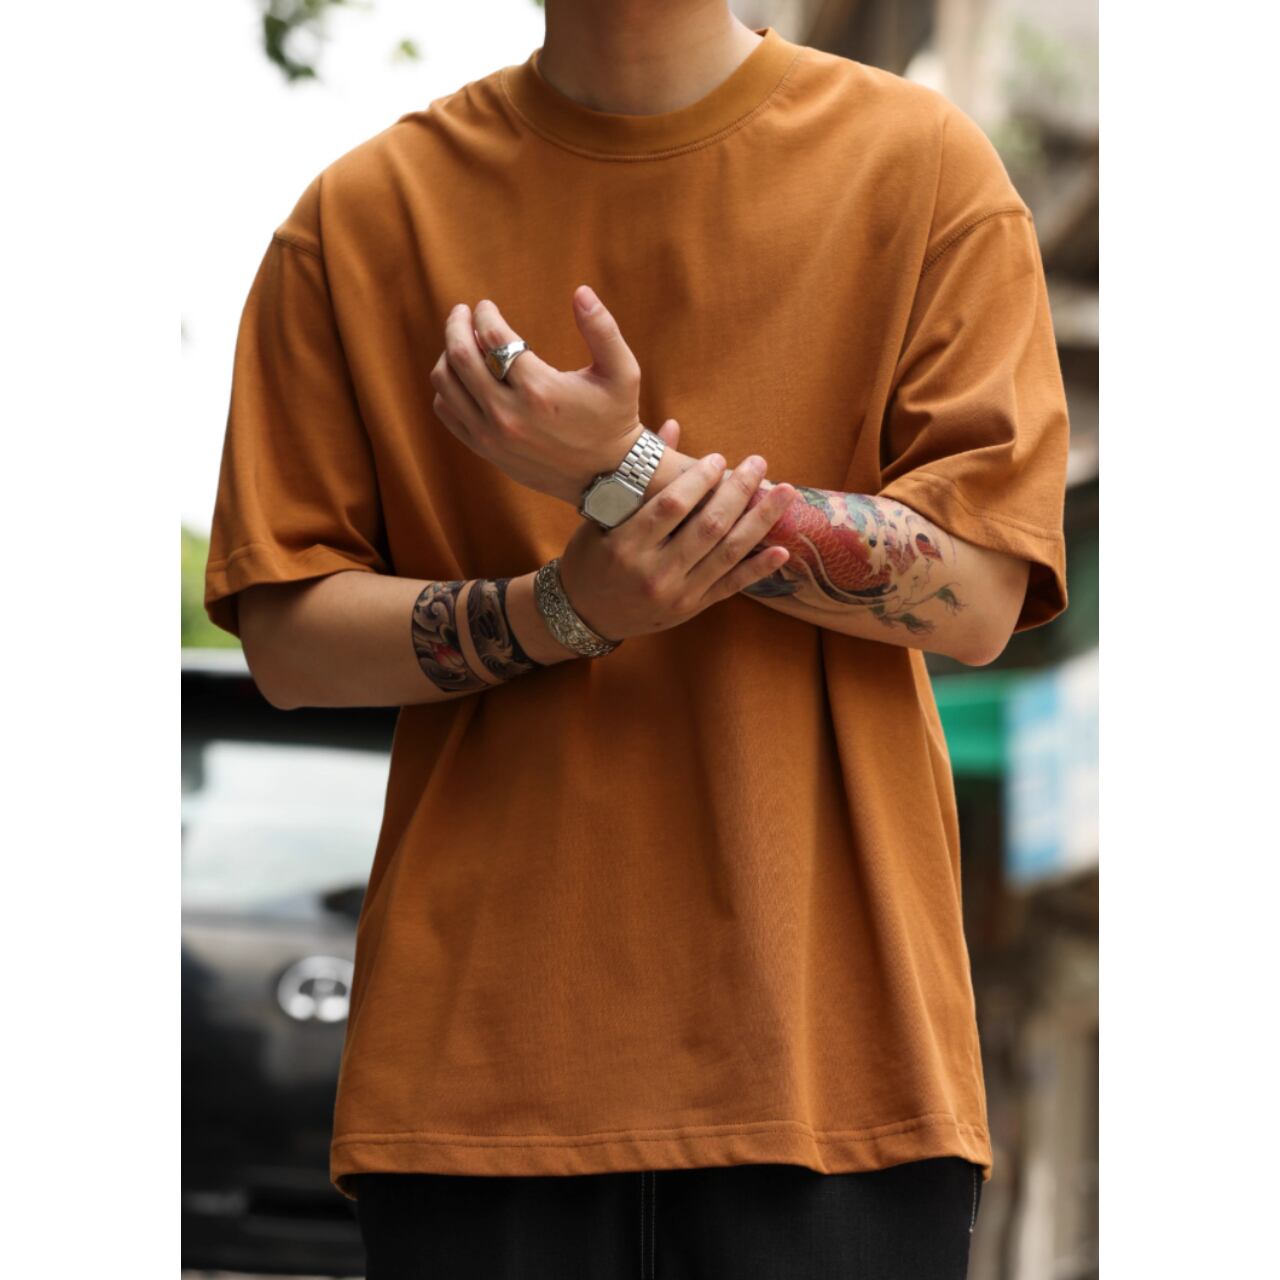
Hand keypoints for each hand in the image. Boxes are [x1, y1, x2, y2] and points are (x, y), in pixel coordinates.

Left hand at [430, 288, 649, 505]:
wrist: (605, 476)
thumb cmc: (615, 418)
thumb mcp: (622, 372)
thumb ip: (603, 329)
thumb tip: (581, 291)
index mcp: (540, 390)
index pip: (493, 337)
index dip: (485, 314)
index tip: (486, 305)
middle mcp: (509, 414)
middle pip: (460, 356)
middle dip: (456, 325)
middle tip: (461, 312)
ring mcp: (492, 435)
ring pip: (446, 383)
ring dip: (447, 354)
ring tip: (461, 342)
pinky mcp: (486, 450)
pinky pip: (446, 412)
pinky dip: (447, 388)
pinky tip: (463, 376)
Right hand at [557, 451, 795, 640]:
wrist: (583, 615)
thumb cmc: (589, 559)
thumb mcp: (602, 517)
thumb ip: (641, 477)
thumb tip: (671, 426)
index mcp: (626, 545)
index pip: (672, 505)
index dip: (700, 479)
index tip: (719, 459)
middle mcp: (654, 571)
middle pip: (708, 526)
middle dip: (739, 492)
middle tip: (758, 464)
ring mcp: (677, 593)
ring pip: (727, 553)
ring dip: (761, 521)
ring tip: (785, 494)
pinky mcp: (691, 608)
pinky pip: (731, 586)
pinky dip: (758, 568)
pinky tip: (782, 550)